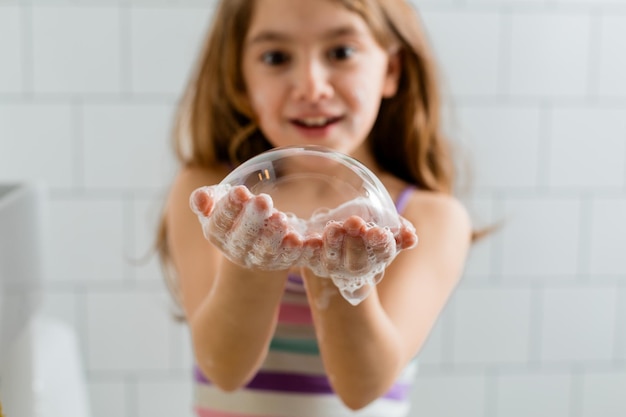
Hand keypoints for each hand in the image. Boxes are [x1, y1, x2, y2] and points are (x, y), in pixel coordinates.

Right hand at [190, 185, 303, 270]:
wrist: (251, 243)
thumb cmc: (233, 215)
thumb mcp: (217, 204)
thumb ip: (206, 199)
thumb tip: (200, 199)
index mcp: (217, 233)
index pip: (220, 221)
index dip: (229, 207)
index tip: (240, 191)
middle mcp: (236, 249)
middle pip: (243, 237)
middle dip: (252, 220)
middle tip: (263, 201)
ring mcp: (259, 259)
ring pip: (266, 251)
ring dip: (274, 236)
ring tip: (282, 219)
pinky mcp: (281, 263)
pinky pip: (292, 259)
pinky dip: (301, 252)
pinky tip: (310, 241)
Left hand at [301, 214, 417, 278]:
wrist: (335, 233)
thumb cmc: (364, 228)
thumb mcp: (384, 225)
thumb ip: (398, 230)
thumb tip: (411, 236)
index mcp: (376, 258)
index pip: (382, 254)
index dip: (381, 244)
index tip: (379, 232)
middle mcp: (354, 267)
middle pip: (357, 263)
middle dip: (356, 244)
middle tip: (354, 223)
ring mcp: (332, 265)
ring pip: (333, 261)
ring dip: (333, 245)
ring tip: (334, 228)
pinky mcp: (311, 260)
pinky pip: (306, 257)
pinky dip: (305, 248)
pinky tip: (303, 238)